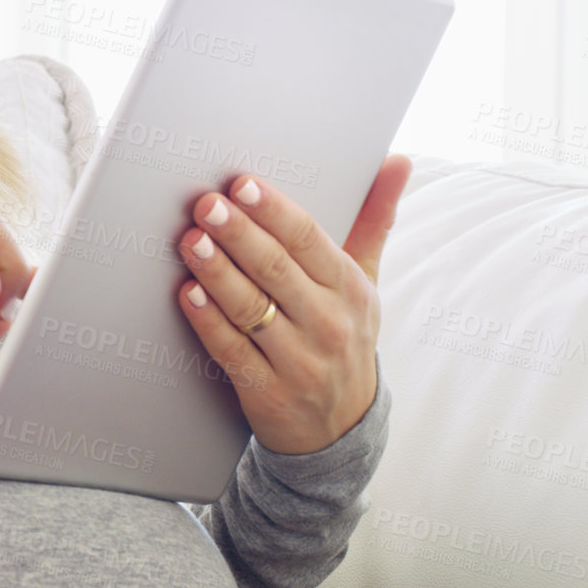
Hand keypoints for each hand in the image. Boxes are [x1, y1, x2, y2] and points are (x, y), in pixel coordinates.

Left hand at [174, 154, 411, 453]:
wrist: (341, 427)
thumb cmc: (343, 334)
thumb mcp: (365, 281)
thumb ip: (374, 219)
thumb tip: (398, 160)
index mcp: (350, 288)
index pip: (310, 241)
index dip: (275, 211)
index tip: (243, 184)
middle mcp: (329, 323)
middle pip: (277, 270)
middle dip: (240, 235)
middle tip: (207, 205)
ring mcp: (300, 360)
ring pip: (252, 308)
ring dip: (219, 273)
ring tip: (191, 241)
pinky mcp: (268, 390)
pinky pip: (233, 350)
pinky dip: (209, 321)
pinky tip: (189, 294)